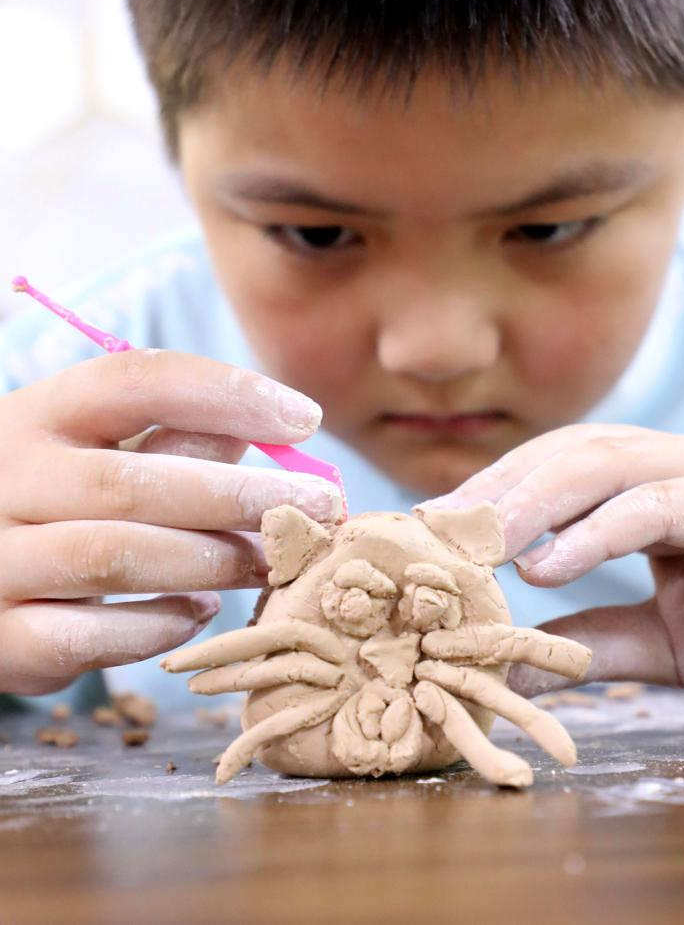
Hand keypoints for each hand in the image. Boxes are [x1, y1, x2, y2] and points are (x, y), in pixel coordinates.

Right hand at [0, 349, 341, 694]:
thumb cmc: (55, 499)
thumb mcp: (98, 450)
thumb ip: (174, 438)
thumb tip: (277, 426)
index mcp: (38, 415)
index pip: (135, 380)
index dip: (228, 394)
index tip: (305, 420)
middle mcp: (6, 480)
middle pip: (133, 482)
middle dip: (240, 497)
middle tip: (317, 509)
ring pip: (116, 557)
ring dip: (211, 563)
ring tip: (270, 562)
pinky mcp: (1, 638)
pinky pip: (90, 637)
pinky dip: (159, 626)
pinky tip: (201, 613)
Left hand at [422, 425, 683, 704]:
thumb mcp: (665, 644)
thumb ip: (596, 641)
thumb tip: (514, 661)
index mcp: (660, 484)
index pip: (559, 465)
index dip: (494, 491)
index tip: (433, 530)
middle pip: (570, 451)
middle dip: (497, 489)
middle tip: (435, 530)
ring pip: (606, 463)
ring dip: (531, 502)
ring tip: (476, 546)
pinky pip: (662, 505)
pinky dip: (596, 532)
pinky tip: (546, 566)